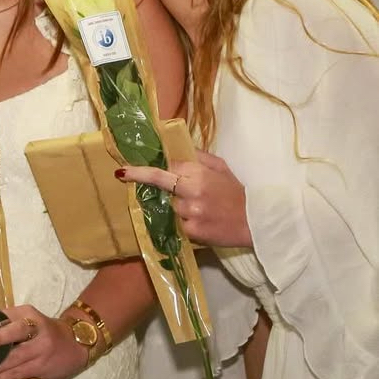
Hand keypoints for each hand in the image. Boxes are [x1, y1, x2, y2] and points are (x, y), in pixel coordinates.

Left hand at [0, 305, 86, 378]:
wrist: (76, 343)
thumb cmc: (44, 329)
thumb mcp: (29, 317)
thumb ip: (8, 319)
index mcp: (29, 314)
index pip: (8, 317)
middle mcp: (37, 330)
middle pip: (15, 334)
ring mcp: (40, 350)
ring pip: (14, 359)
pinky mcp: (41, 367)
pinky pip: (18, 374)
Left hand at [116, 150, 251, 246]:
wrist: (257, 222)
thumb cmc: (236, 192)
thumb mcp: (220, 167)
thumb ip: (197, 156)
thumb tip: (174, 148)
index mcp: (198, 173)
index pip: (165, 168)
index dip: (146, 169)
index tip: (125, 169)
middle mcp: (191, 191)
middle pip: (158, 183)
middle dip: (140, 178)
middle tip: (122, 174)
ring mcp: (190, 212)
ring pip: (167, 206)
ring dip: (172, 206)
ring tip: (193, 208)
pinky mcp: (192, 231)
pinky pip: (176, 224)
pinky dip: (181, 222)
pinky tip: (197, 221)